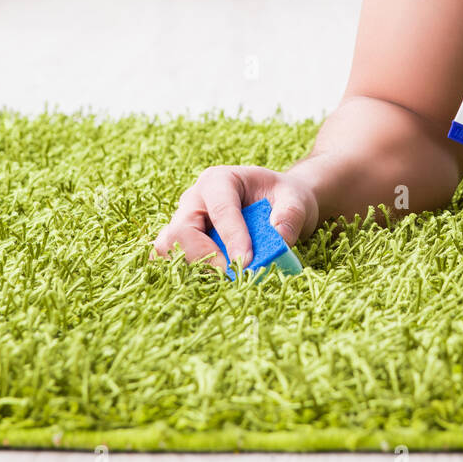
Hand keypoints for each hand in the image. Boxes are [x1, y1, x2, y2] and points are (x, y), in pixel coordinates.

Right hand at [150, 164, 319, 269]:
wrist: (276, 203)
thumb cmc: (283, 198)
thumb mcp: (296, 199)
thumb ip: (290, 216)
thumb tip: (278, 240)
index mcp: (220, 180)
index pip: (220, 209)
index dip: (232, 237)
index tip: (247, 262)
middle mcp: (194, 198)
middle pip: (181, 229)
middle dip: (203, 256)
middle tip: (231, 275)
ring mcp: (183, 220)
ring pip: (166, 246)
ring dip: (190, 266)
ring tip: (220, 279)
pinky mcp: (181, 242)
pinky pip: (169, 258)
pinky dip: (184, 272)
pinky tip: (208, 281)